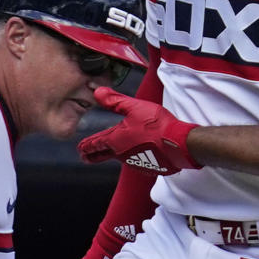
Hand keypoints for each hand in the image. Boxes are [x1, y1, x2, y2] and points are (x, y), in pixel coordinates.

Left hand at [78, 88, 199, 173]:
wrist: (178, 144)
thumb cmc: (156, 125)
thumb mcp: (134, 107)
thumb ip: (114, 101)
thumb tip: (97, 92)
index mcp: (115, 140)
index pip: (95, 144)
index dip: (86, 146)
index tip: (80, 149)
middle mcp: (121, 154)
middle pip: (102, 155)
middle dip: (92, 155)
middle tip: (84, 157)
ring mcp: (134, 162)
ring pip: (119, 157)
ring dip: (112, 154)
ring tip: (108, 152)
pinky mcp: (146, 166)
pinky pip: (134, 160)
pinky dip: (131, 155)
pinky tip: (135, 152)